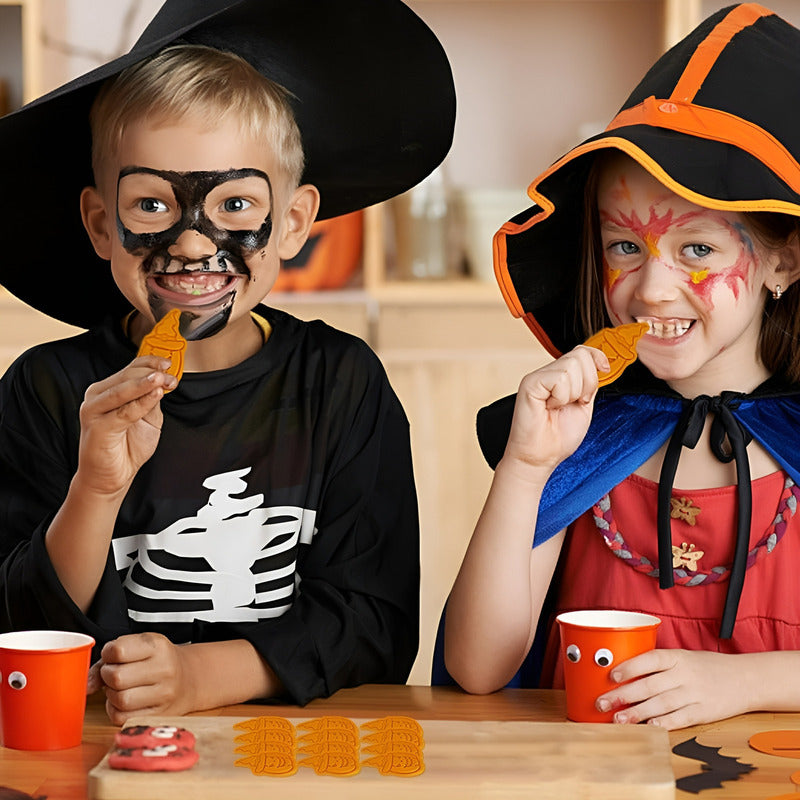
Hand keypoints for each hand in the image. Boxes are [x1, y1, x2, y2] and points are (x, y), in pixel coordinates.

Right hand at [76, 357, 176, 496]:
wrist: (112, 476)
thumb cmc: (127, 446)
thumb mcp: (148, 418)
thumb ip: (152, 400)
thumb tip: (163, 383)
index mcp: (109, 390)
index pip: (130, 368)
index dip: (150, 363)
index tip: (168, 364)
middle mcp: (98, 397)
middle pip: (126, 376)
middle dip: (152, 374)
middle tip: (170, 377)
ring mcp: (95, 411)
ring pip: (122, 391)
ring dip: (144, 384)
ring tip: (161, 379)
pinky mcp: (98, 427)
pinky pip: (123, 412)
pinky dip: (140, 403)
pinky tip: (155, 396)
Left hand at [97, 633, 193, 724]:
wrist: (189, 678)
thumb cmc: (158, 661)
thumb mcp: (140, 647)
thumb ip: (107, 660)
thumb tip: (86, 684)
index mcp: (158, 646)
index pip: (118, 650)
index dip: (108, 654)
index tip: (113, 656)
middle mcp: (164, 668)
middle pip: (116, 677)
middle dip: (108, 676)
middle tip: (115, 673)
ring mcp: (164, 693)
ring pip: (119, 699)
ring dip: (111, 694)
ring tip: (120, 687)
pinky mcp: (159, 714)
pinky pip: (122, 717)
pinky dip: (115, 710)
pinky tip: (124, 701)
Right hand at [505, 345, 608, 471]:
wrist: (541, 457)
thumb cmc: (558, 437)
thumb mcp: (584, 405)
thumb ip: (589, 383)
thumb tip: (600, 363)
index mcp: (559, 376)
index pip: (582, 351)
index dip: (597, 357)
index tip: (605, 369)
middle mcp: (547, 373)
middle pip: (580, 356)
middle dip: (588, 383)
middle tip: (575, 402)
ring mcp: (537, 376)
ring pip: (572, 366)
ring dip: (573, 392)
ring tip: (560, 407)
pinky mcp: (530, 383)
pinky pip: (559, 379)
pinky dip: (561, 397)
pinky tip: (550, 407)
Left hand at [595, 649, 751, 729]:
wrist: (745, 679)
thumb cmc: (706, 667)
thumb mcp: (683, 657)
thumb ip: (658, 665)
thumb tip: (624, 673)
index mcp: (677, 657)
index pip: (649, 659)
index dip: (629, 667)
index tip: (611, 676)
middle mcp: (684, 674)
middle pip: (649, 685)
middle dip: (623, 695)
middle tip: (603, 703)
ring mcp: (694, 694)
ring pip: (660, 704)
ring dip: (637, 713)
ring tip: (618, 720)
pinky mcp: (703, 712)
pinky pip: (680, 718)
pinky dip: (663, 723)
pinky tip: (648, 727)